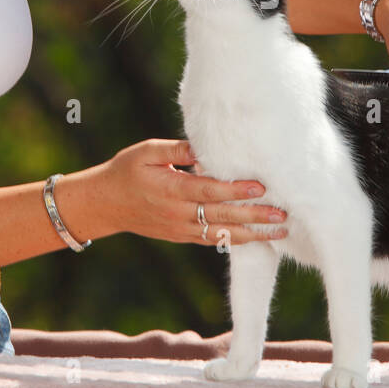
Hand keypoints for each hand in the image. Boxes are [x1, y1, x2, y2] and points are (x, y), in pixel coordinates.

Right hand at [94, 139, 287, 245]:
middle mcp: (178, 213)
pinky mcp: (183, 236)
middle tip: (282, 213)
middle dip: (254, 216)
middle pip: (222, 217)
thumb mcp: (146, 152)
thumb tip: (202, 146)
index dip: (235, 190)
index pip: (209, 191)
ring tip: (280, 230)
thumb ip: (175, 150)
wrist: (106, 204)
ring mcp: (181, 229)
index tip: (260, 186)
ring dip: (253, 233)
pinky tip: (259, 237)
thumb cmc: (127, 170)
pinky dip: (236, 240)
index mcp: (171, 189)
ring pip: (222, 234)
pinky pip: (213, 240)